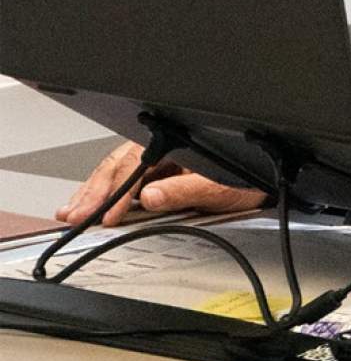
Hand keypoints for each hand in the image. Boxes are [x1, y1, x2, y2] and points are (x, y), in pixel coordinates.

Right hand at [55, 140, 266, 227]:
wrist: (270, 179)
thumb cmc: (250, 179)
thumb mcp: (218, 186)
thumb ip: (183, 190)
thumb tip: (150, 196)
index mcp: (179, 145)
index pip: (137, 167)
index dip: (118, 193)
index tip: (105, 216)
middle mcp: (168, 146)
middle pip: (120, 166)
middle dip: (95, 190)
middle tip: (73, 214)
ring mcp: (164, 156)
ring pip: (119, 169)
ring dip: (94, 190)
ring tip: (72, 208)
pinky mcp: (164, 168)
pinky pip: (128, 176)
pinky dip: (107, 189)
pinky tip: (93, 200)